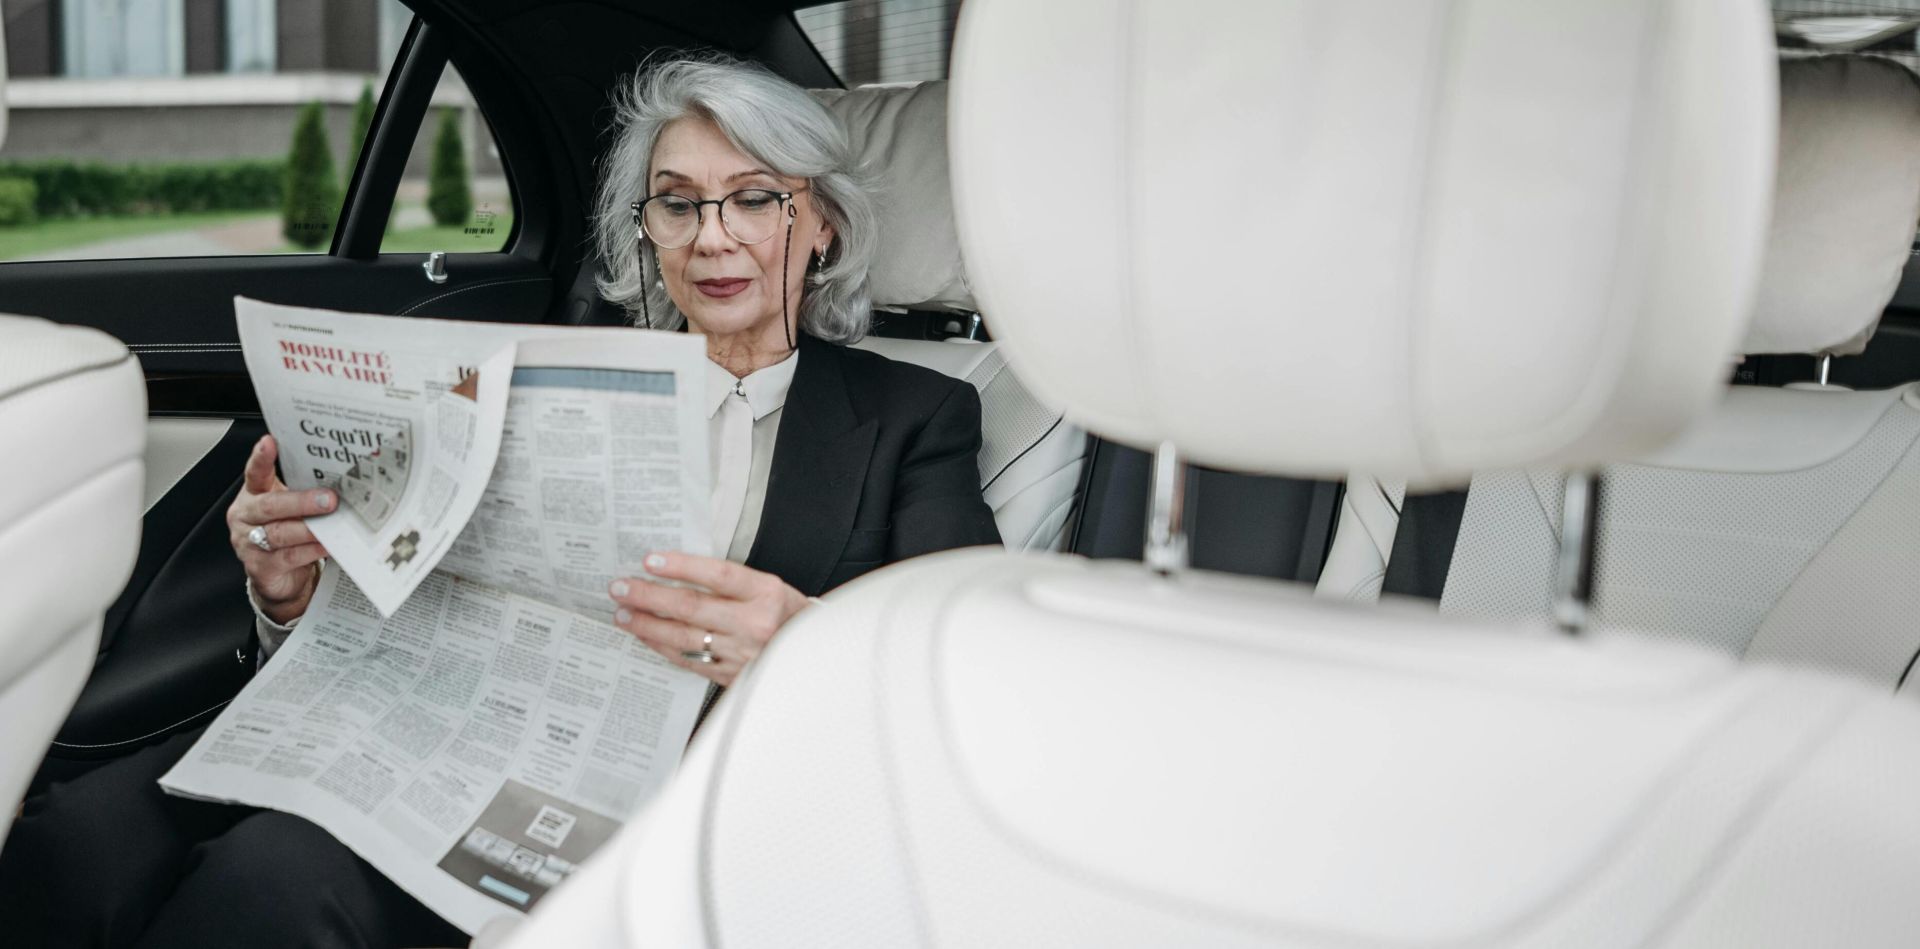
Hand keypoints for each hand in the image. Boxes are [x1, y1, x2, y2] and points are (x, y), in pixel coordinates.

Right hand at [226, 435, 333, 624]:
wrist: (280, 577)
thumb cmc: (288, 532)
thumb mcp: (291, 508)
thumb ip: (304, 493)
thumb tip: (341, 480)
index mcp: (253, 494)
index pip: (255, 472)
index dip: (261, 458)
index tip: (269, 442)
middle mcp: (246, 517)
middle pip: (269, 506)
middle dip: (301, 502)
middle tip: (329, 499)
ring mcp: (249, 543)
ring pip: (279, 533)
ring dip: (309, 528)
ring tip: (333, 525)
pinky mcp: (260, 567)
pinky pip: (288, 557)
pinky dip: (310, 550)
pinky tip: (327, 545)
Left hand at [608, 551, 810, 686]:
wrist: (813, 657)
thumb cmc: (788, 616)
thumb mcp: (769, 588)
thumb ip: (730, 582)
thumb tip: (678, 572)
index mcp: (767, 593)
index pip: (718, 575)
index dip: (682, 566)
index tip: (650, 560)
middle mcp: (755, 623)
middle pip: (692, 607)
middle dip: (649, 596)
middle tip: (621, 588)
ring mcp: (743, 653)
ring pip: (685, 638)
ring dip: (647, 625)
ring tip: (622, 614)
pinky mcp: (733, 675)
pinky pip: (690, 661)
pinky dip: (663, 647)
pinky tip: (646, 636)